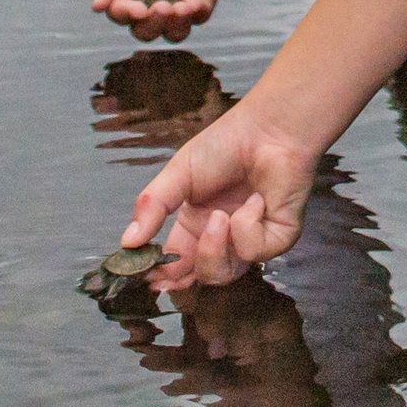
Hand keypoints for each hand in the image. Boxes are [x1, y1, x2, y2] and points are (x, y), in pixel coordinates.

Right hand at [93, 0, 233, 41]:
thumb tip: (97, 7)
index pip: (120, 14)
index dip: (126, 15)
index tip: (136, 8)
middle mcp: (150, 4)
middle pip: (145, 31)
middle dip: (150, 25)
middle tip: (159, 7)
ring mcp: (177, 5)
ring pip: (172, 33)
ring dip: (172, 27)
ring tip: (175, 9)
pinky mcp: (200, 1)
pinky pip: (197, 18)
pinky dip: (193, 17)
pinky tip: (191, 5)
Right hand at [119, 96, 317, 290]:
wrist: (267, 129)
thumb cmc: (224, 145)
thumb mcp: (178, 174)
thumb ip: (153, 207)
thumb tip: (127, 242)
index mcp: (196, 224)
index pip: (175, 262)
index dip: (161, 273)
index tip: (145, 276)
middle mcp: (223, 237)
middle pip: (200, 277)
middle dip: (183, 274)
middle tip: (171, 268)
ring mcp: (252, 238)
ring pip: (226, 274)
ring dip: (215, 248)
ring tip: (220, 217)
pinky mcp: (279, 236)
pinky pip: (256, 252)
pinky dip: (249, 227)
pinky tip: (255, 200)